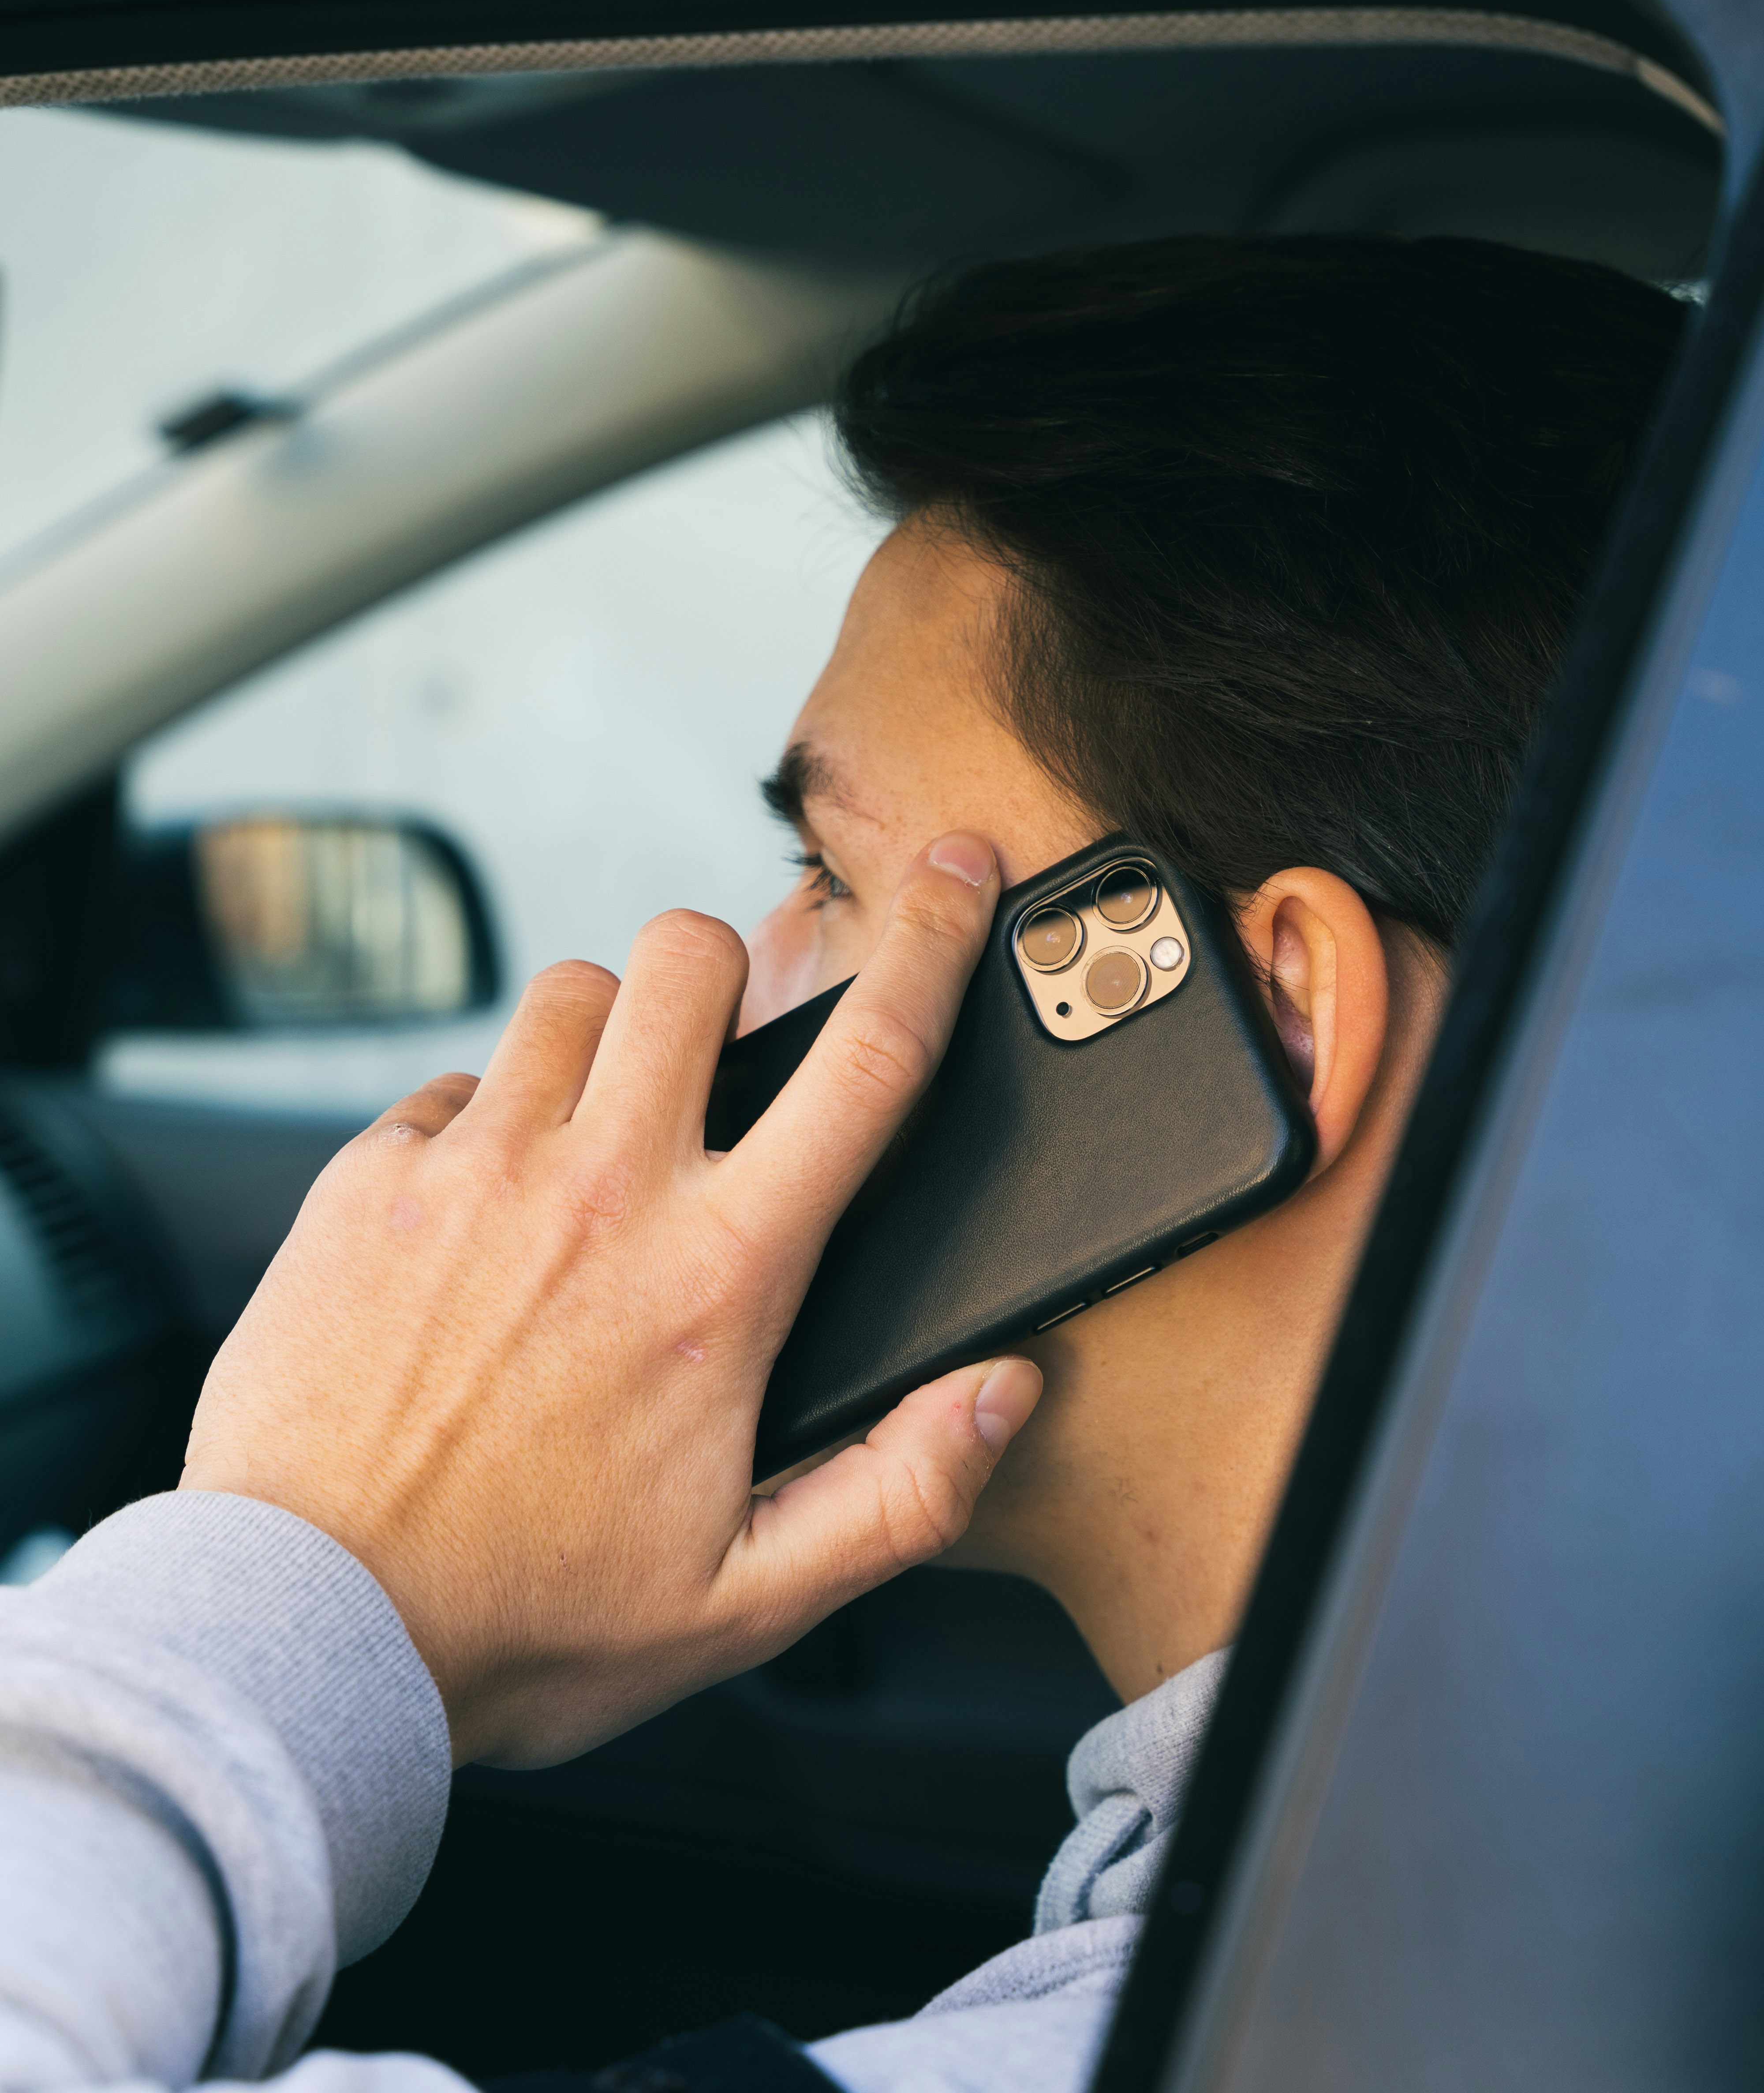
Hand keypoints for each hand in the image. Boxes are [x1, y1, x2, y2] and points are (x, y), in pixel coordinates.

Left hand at [181, 836, 1041, 1766]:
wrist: (311, 1634)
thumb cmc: (527, 1621)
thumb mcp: (748, 1601)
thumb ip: (902, 1493)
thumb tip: (1001, 1390)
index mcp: (718, 1280)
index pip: (868, 1063)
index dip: (936, 944)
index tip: (963, 871)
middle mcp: (603, 1193)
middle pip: (692, 960)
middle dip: (723, 970)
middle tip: (711, 1052)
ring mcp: (478, 1172)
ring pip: (569, 993)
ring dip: (600, 1037)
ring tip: (589, 1134)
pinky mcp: (370, 1179)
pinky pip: (453, 1081)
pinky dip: (482, 1119)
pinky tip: (478, 1216)